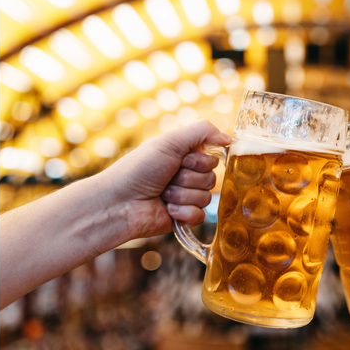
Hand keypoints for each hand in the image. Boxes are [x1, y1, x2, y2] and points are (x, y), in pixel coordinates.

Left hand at [98, 120, 231, 238]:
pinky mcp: (184, 218)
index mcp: (184, 156)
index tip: (179, 161)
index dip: (198, 162)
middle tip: (167, 179)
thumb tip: (230, 138)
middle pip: (212, 179)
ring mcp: (185, 197)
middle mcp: (187, 176)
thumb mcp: (169, 141)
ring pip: (206, 198)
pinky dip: (183, 212)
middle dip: (188, 179)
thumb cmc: (139, 169)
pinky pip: (200, 216)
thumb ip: (202, 131)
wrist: (119, 202)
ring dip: (182, 195)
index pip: (212, 159)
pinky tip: (166, 210)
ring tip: (162, 195)